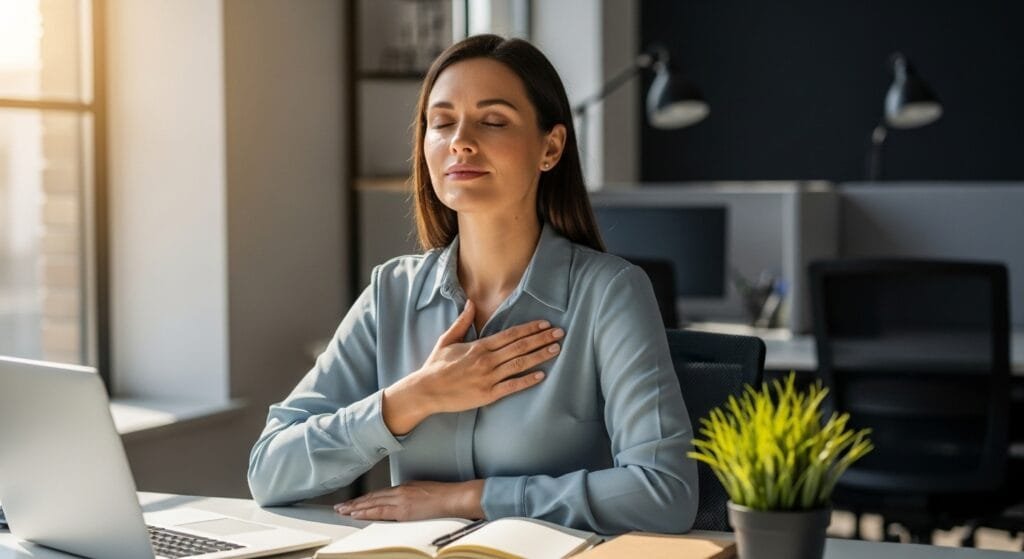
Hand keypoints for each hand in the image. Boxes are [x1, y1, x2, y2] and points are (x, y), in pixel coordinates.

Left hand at [333, 480, 484, 520]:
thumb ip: (409, 495)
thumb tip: (400, 502)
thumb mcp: (422, 491)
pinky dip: (366, 512)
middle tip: (340, 507)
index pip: (378, 494)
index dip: (364, 498)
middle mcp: (399, 492)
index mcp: (404, 487)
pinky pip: (380, 511)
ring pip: (372, 503)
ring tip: (343, 511)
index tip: (353, 502)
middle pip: (372, 497)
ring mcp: (400, 500)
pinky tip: (357, 514)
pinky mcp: (403, 510)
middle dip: (355, 503)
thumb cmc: (443, 496)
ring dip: (356, 508)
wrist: (453, 497)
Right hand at [383, 300, 562, 434]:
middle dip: (542, 339)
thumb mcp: (447, 339)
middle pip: (520, 346)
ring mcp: (489, 378)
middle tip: (560, 333)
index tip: (545, 324)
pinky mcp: (488, 394)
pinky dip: (527, 380)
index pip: (510, 334)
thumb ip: (463, 322)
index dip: (530, 328)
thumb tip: (472, 303)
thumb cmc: (436, 365)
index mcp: (479, 346)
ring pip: (520, 364)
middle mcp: (487, 360)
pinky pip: (512, 386)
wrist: (426, 390)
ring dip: (540, 356)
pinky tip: (541, 375)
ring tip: (556, 349)